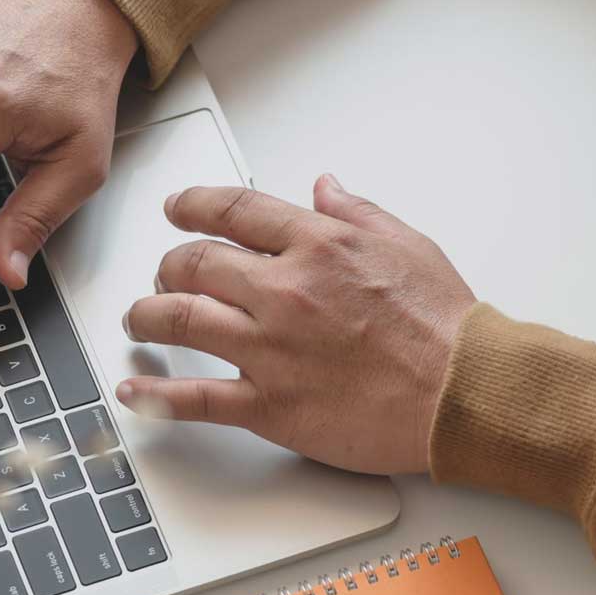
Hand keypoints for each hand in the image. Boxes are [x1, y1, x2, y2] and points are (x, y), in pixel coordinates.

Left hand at [116, 176, 475, 474]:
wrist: (464, 393)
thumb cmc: (446, 326)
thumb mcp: (408, 244)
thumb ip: (357, 213)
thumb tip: (325, 188)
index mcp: (317, 246)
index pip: (232, 210)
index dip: (193, 205)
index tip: (177, 209)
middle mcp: (285, 291)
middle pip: (193, 263)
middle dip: (169, 264)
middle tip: (164, 273)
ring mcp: (271, 349)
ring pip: (179, 320)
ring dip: (147, 315)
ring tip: (139, 318)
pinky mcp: (270, 406)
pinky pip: (193, 398)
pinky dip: (154, 394)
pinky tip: (132, 390)